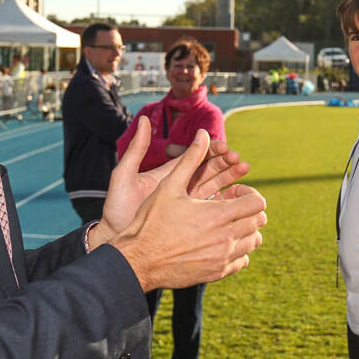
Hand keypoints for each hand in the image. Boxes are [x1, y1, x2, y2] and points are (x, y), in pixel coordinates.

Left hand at [101, 117, 248, 236]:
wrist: (115, 239)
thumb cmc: (117, 209)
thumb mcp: (124, 176)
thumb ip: (136, 149)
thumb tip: (143, 119)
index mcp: (168, 174)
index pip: (194, 157)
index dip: (210, 149)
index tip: (224, 146)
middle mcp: (180, 187)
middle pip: (208, 170)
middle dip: (225, 162)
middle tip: (238, 159)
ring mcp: (186, 204)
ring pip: (213, 187)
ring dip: (229, 178)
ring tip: (244, 171)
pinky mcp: (189, 221)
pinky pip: (210, 209)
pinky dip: (225, 202)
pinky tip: (237, 199)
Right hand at [110, 128, 266, 290]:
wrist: (138, 260)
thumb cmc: (151, 221)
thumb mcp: (169, 186)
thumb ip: (191, 159)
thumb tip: (204, 133)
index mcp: (218, 215)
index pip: (257, 203)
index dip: (249, 193)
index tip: (234, 192)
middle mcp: (225, 238)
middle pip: (259, 221)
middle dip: (248, 209)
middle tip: (230, 206)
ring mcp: (223, 258)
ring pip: (254, 241)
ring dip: (246, 229)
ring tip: (227, 222)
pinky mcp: (217, 273)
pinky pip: (242, 260)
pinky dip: (238, 249)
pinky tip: (220, 242)